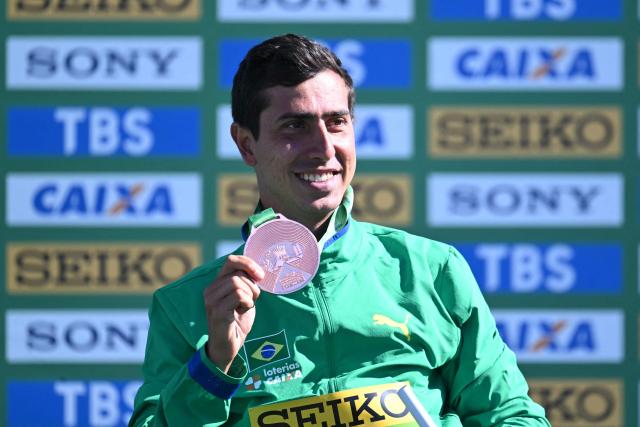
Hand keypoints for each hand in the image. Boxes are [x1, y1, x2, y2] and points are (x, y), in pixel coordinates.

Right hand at [204, 254, 263, 372]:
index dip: (248, 263)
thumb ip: (247, 284)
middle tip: (251, 301)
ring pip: (238, 283)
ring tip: (245, 307)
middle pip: (238, 274)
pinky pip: (238, 295)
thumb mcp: (244, 298)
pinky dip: (247, 303)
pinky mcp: (216, 310)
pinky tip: (242, 312)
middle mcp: (211, 289)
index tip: (260, 275)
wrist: (226, 347)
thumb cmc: (236, 322)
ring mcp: (211, 299)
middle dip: (252, 286)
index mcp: (217, 283)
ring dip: (250, 295)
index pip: (231, 260)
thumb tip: (258, 271)